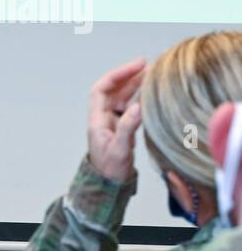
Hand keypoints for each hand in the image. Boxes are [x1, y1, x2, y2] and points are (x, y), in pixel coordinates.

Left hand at [87, 58, 145, 181]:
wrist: (108, 184)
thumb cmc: (110, 170)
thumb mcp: (119, 150)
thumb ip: (127, 128)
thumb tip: (136, 107)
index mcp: (97, 120)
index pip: (102, 89)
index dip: (117, 75)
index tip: (136, 66)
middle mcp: (103, 117)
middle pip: (113, 89)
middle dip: (129, 76)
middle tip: (148, 65)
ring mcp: (112, 121)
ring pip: (122, 96)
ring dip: (135, 84)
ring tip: (153, 73)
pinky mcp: (122, 126)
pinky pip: (130, 106)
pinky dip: (140, 97)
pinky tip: (152, 92)